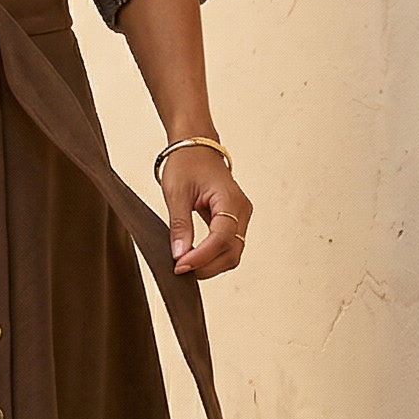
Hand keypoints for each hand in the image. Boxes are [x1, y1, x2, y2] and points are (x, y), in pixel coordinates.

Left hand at [160, 150, 250, 279]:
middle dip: (207, 266)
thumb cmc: (187, 163)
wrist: (197, 148)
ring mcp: (241, 216)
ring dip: (210, 264)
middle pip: (232, 251)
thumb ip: (180, 226)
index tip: (179, 266)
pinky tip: (194, 258)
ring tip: (185, 265)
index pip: (221, 238)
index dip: (201, 257)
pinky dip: (213, 256)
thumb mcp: (177, 193)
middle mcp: (242, 210)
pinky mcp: (235, 220)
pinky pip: (228, 245)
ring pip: (232, 252)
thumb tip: (179, 255)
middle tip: (179, 270)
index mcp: (229, 199)